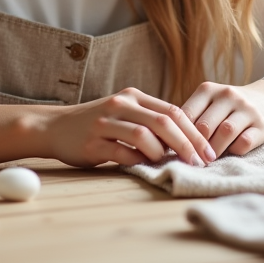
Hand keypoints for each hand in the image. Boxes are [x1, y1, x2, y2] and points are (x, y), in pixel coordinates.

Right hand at [40, 87, 215, 167]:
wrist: (55, 127)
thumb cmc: (97, 124)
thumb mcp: (125, 113)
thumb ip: (151, 121)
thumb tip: (186, 141)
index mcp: (133, 96)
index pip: (173, 111)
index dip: (194, 132)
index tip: (208, 152)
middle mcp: (121, 104)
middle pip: (163, 122)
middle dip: (186, 144)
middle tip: (200, 163)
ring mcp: (105, 122)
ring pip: (144, 135)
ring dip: (162, 153)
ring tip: (169, 164)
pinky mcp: (92, 142)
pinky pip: (122, 152)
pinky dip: (137, 161)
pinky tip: (144, 166)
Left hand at [180, 77, 263, 157]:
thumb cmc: (226, 107)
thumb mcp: (207, 103)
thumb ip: (190, 117)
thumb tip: (164, 141)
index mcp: (208, 89)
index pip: (186, 115)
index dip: (178, 135)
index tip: (172, 150)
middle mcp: (228, 95)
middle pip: (205, 126)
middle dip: (196, 146)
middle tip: (190, 160)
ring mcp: (247, 109)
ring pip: (225, 133)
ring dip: (214, 151)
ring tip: (207, 160)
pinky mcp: (262, 125)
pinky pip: (244, 143)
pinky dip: (234, 151)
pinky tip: (229, 153)